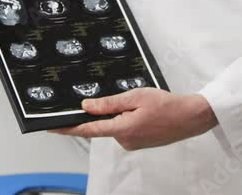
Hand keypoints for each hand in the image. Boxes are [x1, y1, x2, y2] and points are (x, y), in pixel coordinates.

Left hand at [53, 89, 218, 150]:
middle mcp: (124, 140)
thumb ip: (109, 103)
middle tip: (127, 99)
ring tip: (143, 103)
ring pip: (115, 125)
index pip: (88, 129)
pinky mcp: (138, 143)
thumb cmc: (167, 105)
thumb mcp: (136, 96)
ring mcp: (132, 144)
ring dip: (121, 114)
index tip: (51, 127)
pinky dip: (129, 119)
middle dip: (108, 110)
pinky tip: (144, 111)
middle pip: (103, 124)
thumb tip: (87, 106)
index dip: (68, 127)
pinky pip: (125, 129)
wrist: (190, 118)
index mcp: (122, 129)